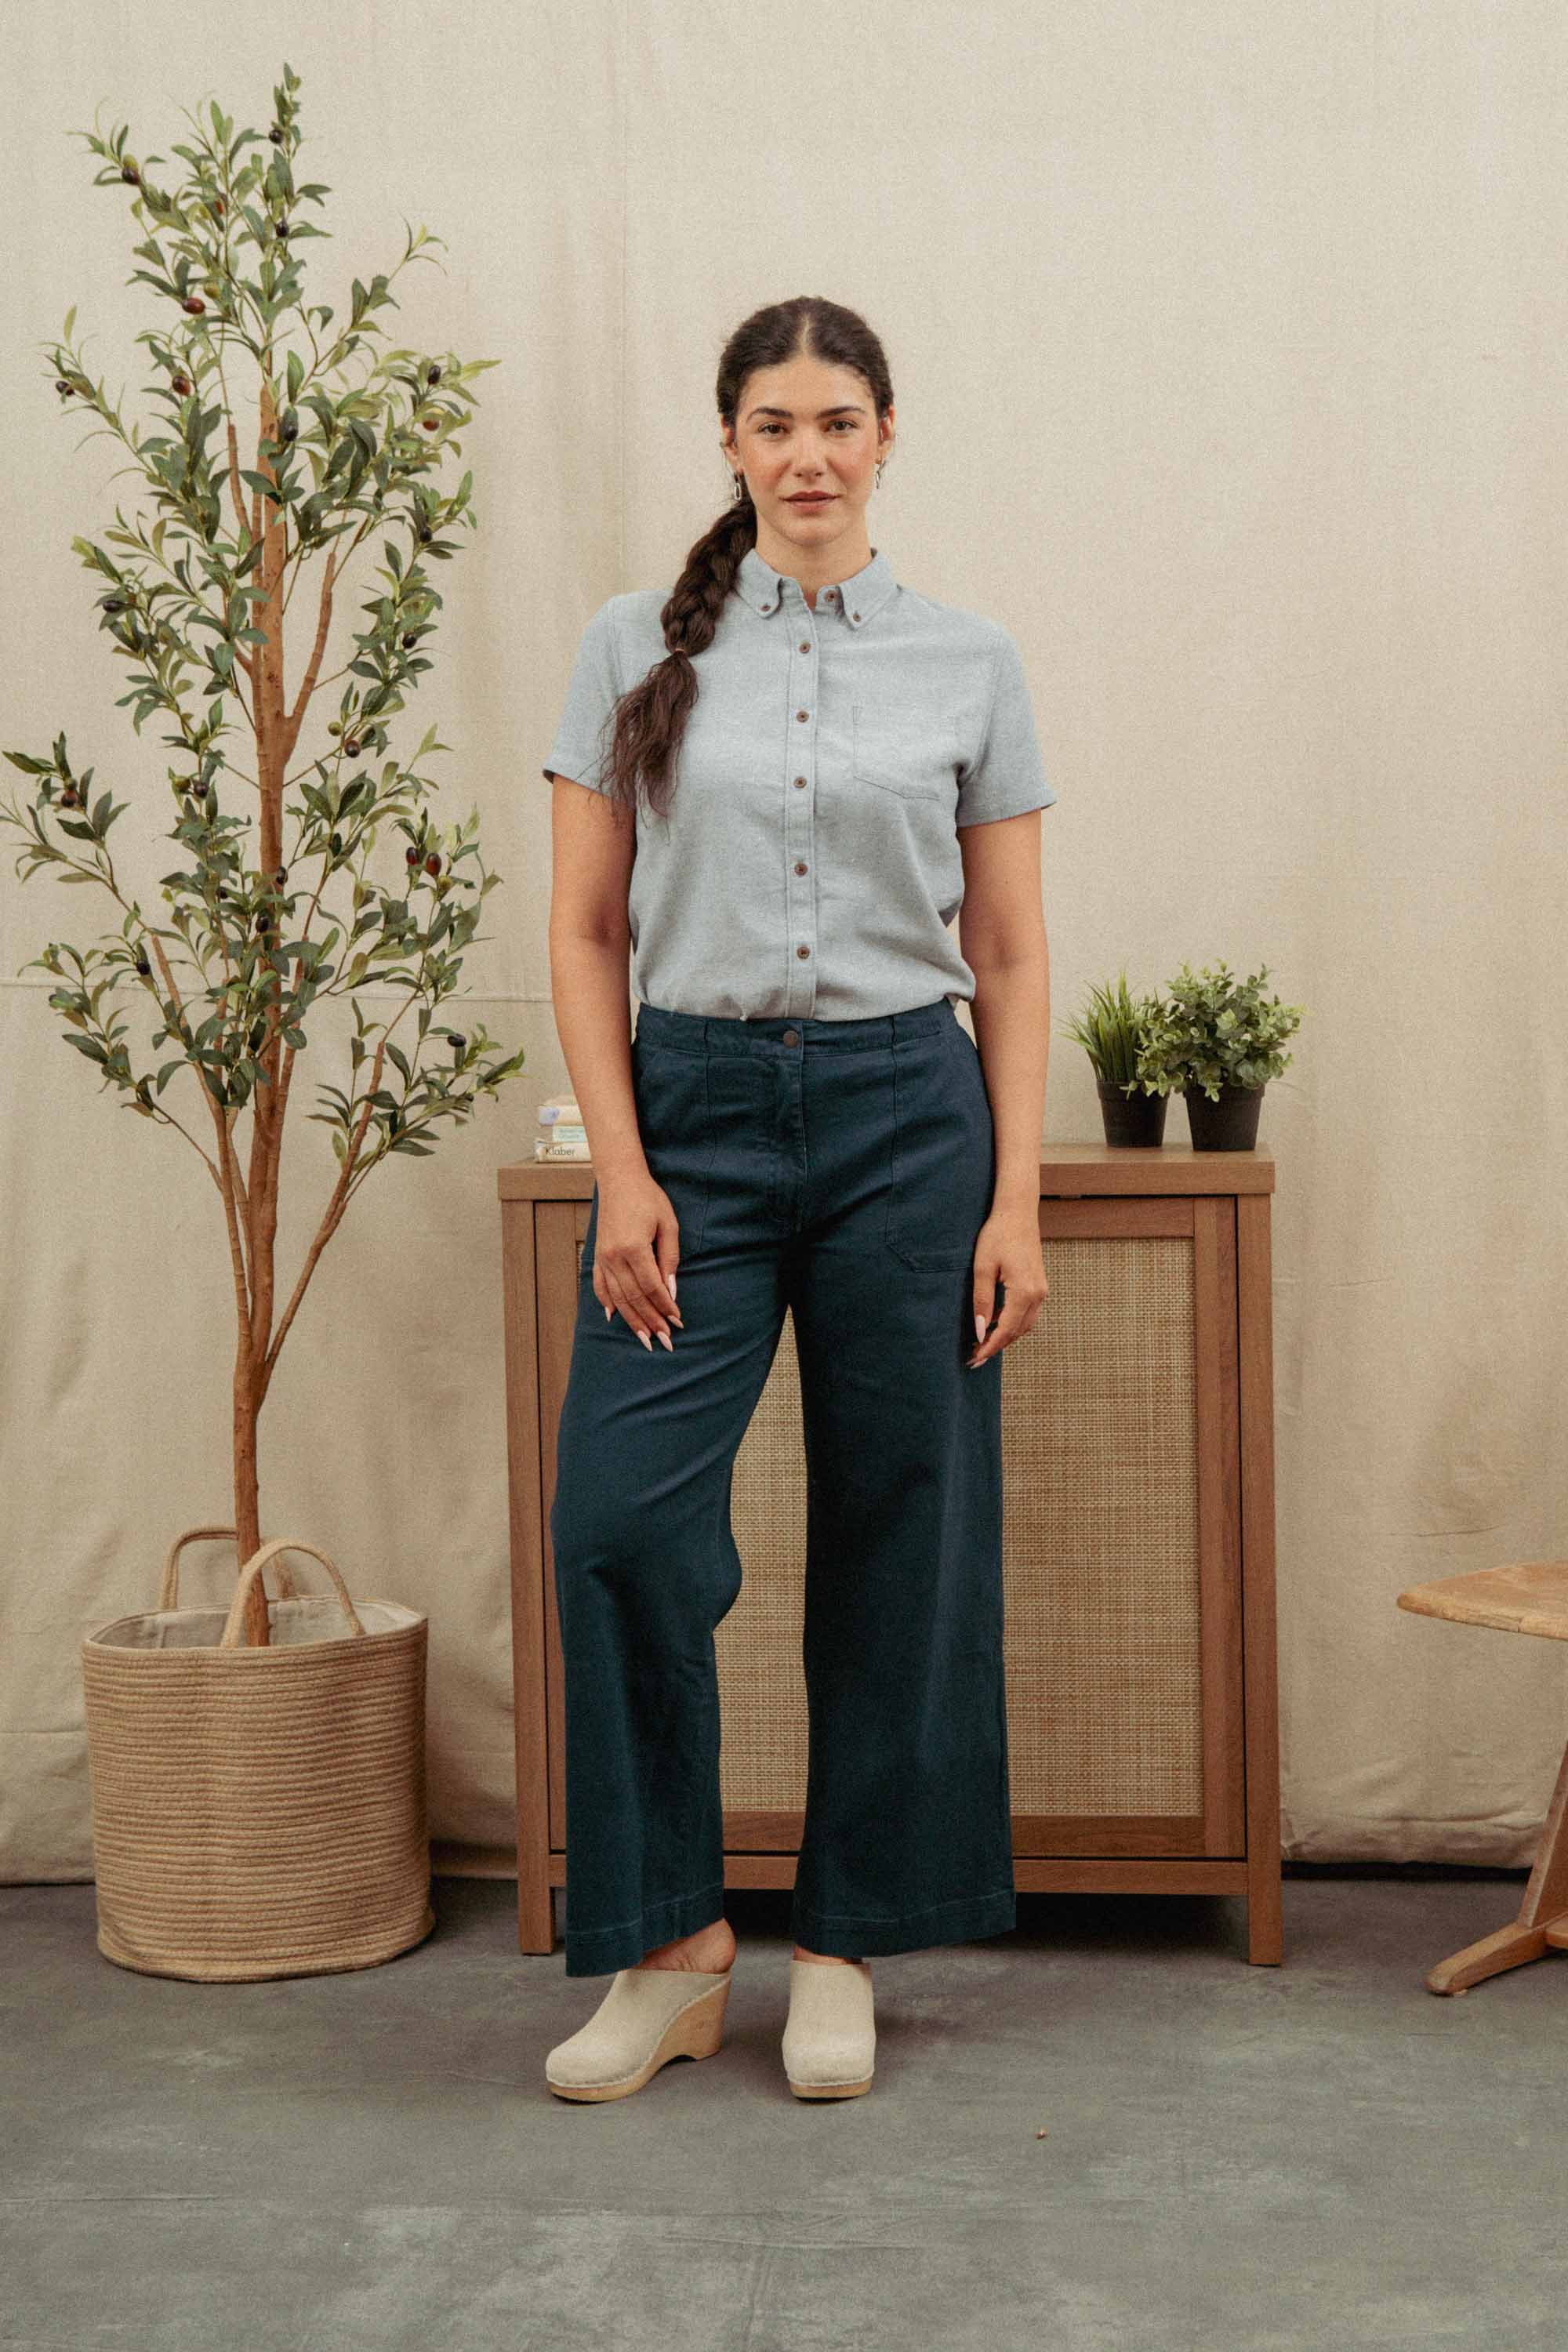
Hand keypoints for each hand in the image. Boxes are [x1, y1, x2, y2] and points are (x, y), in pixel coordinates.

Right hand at [592, 1173, 684, 1349]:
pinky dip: (607, 1303)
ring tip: (645, 1338)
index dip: (665, 1306)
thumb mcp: (668, 1224)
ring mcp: (602, 1257)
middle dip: (651, 1320)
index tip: (677, 1320)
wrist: (619, 1179)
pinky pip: (601, 1286)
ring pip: (617, 1297)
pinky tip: (615, 1317)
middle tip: (665, 1339)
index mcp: (633, 1247)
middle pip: (634, 1297)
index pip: (652, 1286)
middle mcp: (614, 1256)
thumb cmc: (648, 1198)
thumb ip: (669, 1258)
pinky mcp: (597, 1255)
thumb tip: (671, 1291)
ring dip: (632, 1320)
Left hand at [966, 1203, 1047, 1368]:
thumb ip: (982, 1301)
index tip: (974, 1359)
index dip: (989, 1347)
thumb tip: (980, 1331)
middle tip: (974, 1357)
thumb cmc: (997, 1235)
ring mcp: (1042, 1290)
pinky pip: (1027, 1313)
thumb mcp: (982, 1268)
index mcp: (1024, 1292)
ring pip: (1025, 1325)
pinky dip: (1012, 1323)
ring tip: (982, 1344)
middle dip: (996, 1346)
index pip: (1006, 1330)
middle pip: (1017, 1332)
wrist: (1017, 1212)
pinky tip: (995, 1323)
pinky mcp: (1039, 1285)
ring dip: (1005, 1337)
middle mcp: (1038, 1294)